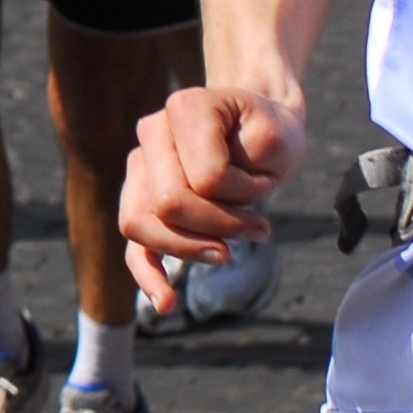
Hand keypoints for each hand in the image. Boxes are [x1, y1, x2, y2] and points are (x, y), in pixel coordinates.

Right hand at [121, 85, 305, 310]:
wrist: (259, 125)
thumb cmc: (270, 133)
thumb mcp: (279, 140)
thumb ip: (242, 170)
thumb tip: (201, 212)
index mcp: (184, 109)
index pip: (204, 178)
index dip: (241, 194)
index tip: (266, 186)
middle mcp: (150, 133)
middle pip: (166, 203)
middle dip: (219, 227)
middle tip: (260, 229)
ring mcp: (139, 166)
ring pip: (140, 224)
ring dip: (189, 248)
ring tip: (228, 252)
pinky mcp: (139, 196)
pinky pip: (133, 244)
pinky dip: (146, 275)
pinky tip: (166, 303)